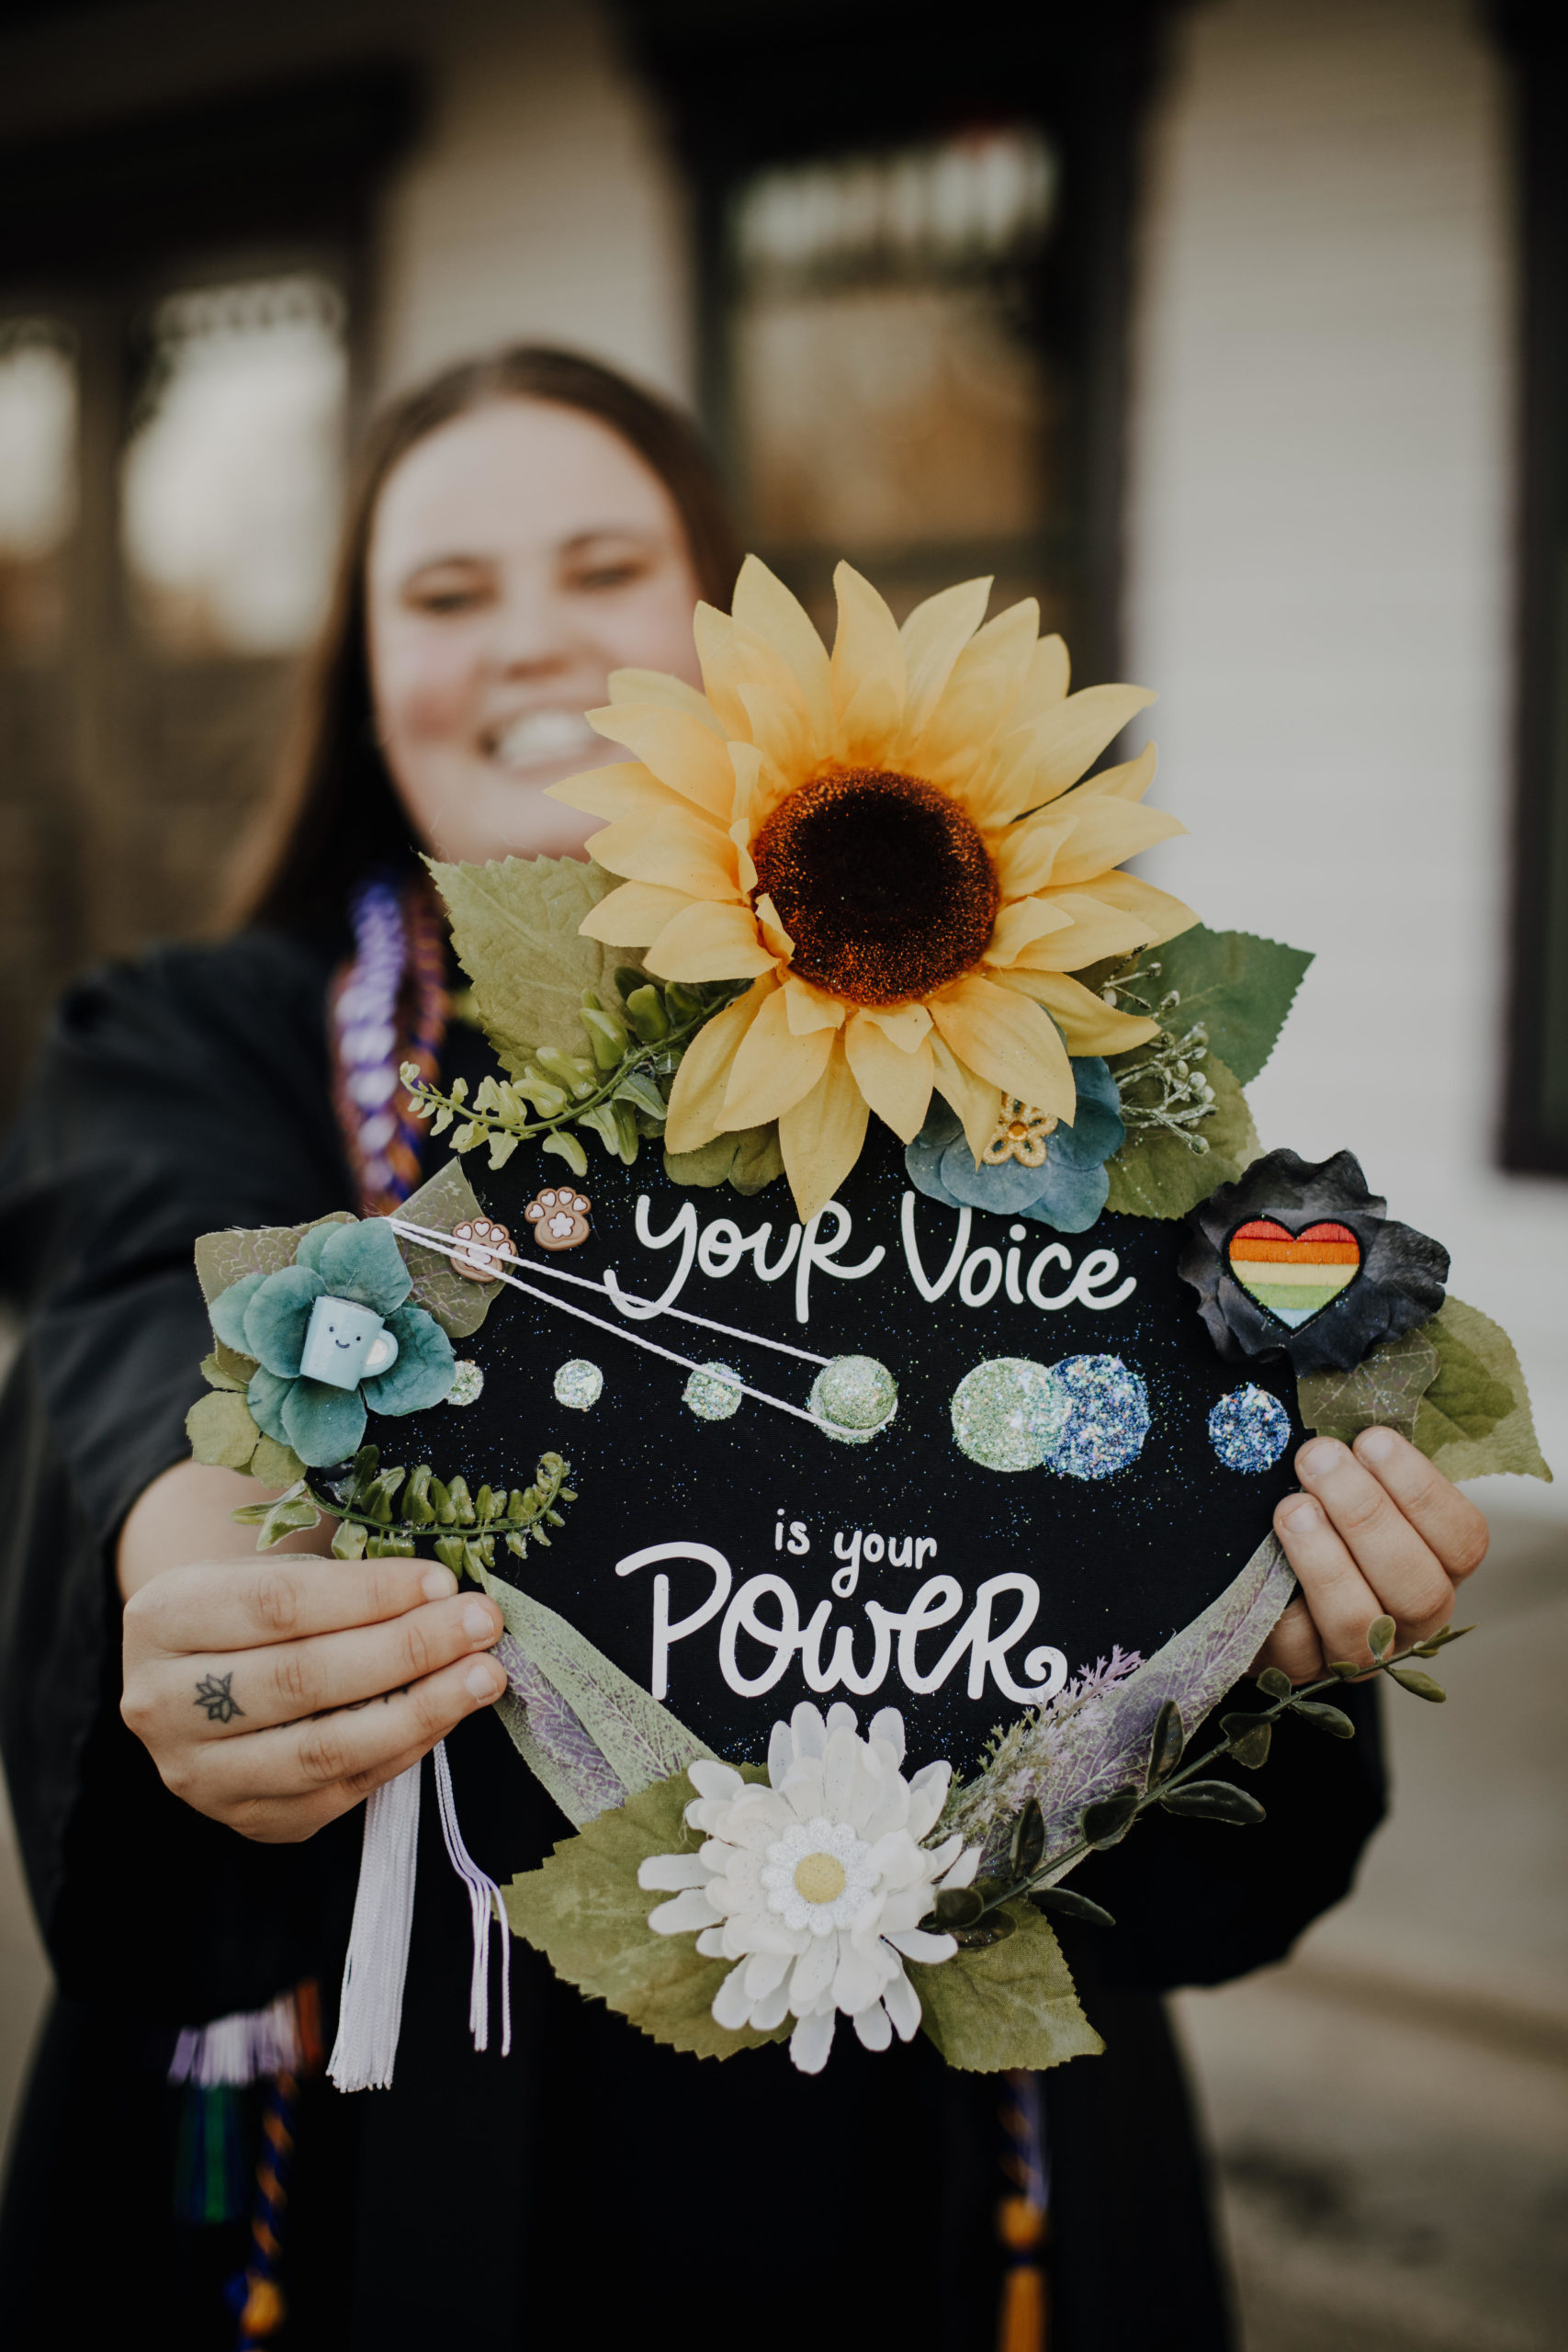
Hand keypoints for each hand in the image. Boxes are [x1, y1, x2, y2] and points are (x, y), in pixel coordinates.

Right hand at [122, 1552, 507, 1842]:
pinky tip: (448, 1713)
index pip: (278, 1605)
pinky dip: (404, 1750)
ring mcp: (201, 1774)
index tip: (441, 1580)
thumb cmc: (248, 1609)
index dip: (367, 1594)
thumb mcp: (266, 1571)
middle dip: (408, 1648)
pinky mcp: (248, 1818)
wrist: (197, 1678)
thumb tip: (442, 1596)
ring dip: (420, 1709)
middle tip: (480, 1624)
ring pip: (324, 1749)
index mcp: (162, 1618)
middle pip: (303, 1679)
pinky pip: (341, 1790)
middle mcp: (163, 1704)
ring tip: (483, 1675)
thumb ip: (340, 1583)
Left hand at [1256, 1427, 1488, 1681]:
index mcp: (1436, 1565)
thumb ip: (1362, 1456)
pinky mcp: (1298, 1668)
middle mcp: (1407, 1618)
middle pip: (1417, 1585)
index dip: (1421, 1490)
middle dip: (1366, 1515)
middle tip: (1317, 1458)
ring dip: (1325, 1557)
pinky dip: (1280, 1596)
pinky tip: (1262, 1553)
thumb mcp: (1348, 1479)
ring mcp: (1355, 1651)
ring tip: (1291, 1506)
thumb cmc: (1314, 1507)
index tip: (1372, 1439)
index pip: (1463, 1541)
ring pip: (1360, 1621)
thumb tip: (1348, 1400)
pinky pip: (1295, 1644)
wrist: (1248, 1568)